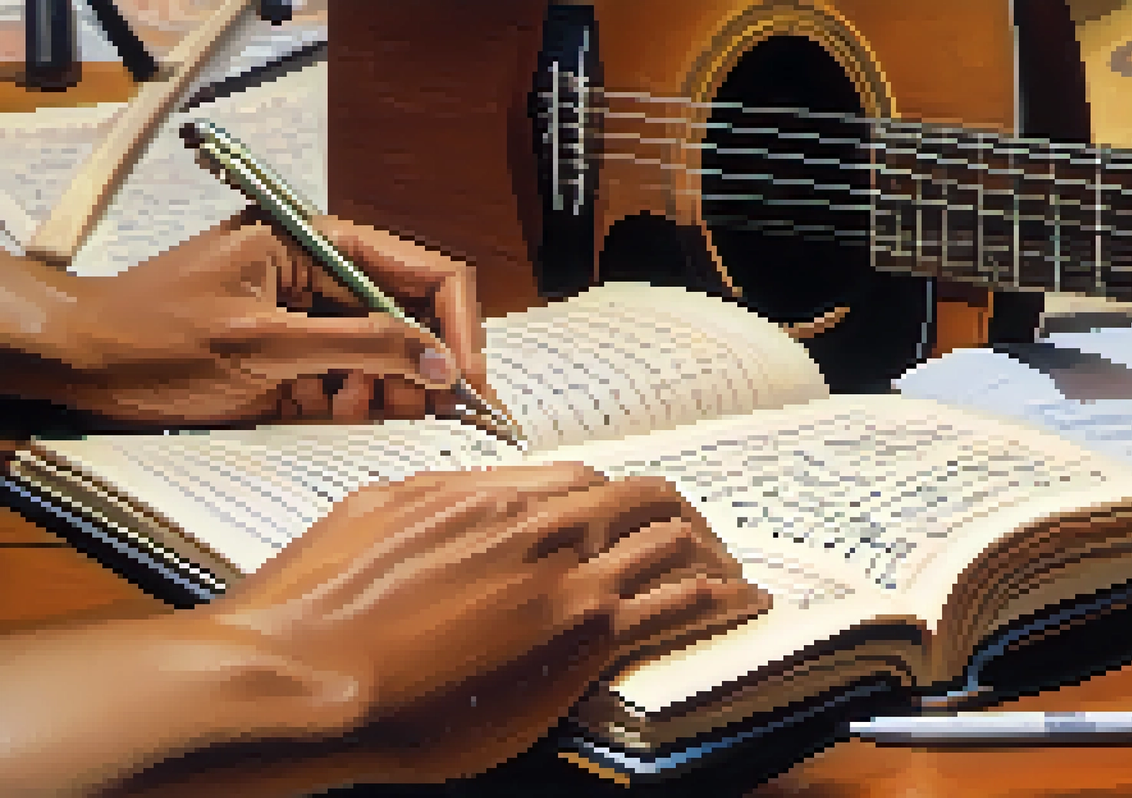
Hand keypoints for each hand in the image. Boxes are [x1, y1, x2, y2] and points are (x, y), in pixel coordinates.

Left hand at [37, 210, 489, 425]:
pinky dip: (358, 404)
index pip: (427, 275)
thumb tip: (443, 363)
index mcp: (321, 244)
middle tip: (432, 415)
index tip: (468, 382)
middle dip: (428, 367)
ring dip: (392, 391)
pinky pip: (355, 381)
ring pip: (390, 356)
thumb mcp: (262, 343)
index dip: (458, 328)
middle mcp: (326, 275)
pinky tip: (334, 412)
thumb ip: (359, 347)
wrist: (78, 365)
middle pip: (416, 318)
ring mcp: (313, 319)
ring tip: (363, 412)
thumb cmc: (152, 337)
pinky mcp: (298, 358)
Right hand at [100, 464, 769, 795]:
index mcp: (482, 494)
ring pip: (670, 538)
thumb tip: (456, 506)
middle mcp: (534, 521)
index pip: (580, 479)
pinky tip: (743, 603)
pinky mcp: (585, 634)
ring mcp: (565, 574)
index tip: (631, 518)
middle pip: (637, 497)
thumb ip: (429, 508)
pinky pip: (679, 602)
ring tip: (732, 574)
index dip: (616, 500)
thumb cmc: (310, 613)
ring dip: (710, 553)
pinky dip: (721, 597)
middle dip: (677, 516)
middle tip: (697, 541)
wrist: (303, 678)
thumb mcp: (366, 522)